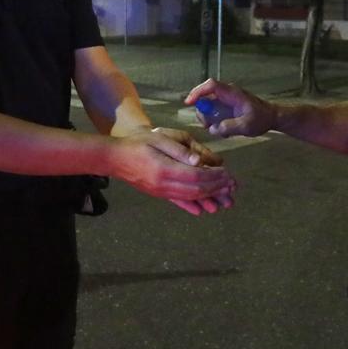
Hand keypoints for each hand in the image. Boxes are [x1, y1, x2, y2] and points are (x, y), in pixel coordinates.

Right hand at [106, 129, 235, 215]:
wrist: (115, 158)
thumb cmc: (138, 143)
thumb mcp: (159, 139)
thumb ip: (179, 150)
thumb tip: (199, 160)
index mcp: (165, 169)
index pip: (196, 176)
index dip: (214, 177)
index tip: (228, 173)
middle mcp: (164, 185)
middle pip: (196, 190)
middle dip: (216, 188)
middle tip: (232, 185)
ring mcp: (160, 192)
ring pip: (189, 197)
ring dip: (208, 197)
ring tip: (224, 195)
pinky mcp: (158, 194)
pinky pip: (178, 202)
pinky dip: (192, 205)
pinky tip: (202, 209)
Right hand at [184, 79, 276, 137]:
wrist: (271, 118)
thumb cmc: (261, 119)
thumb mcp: (247, 125)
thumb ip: (230, 126)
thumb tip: (215, 128)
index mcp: (231, 93)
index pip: (210, 85)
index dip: (197, 92)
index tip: (189, 102)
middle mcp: (226, 93)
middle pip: (204, 98)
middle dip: (203, 113)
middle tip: (208, 126)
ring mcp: (225, 100)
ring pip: (207, 106)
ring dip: (209, 119)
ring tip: (220, 130)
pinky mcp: (226, 106)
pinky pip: (213, 112)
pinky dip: (215, 122)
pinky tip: (225, 130)